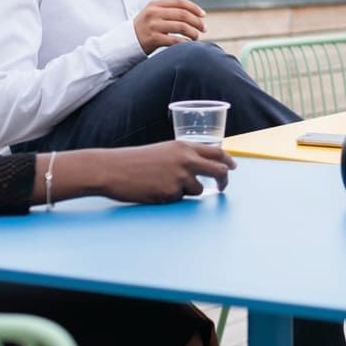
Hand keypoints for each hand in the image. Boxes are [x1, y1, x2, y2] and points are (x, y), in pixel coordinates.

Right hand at [98, 141, 235, 202]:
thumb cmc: (135, 161)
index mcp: (184, 146)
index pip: (217, 152)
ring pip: (198, 190)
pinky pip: (180, 199)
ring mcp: (180, 177)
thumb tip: (202, 167)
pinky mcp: (172, 193)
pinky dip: (171, 197)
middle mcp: (186, 160)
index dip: (228, 161)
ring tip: (163, 184)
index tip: (233, 167)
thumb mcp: (164, 151)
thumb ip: (183, 156)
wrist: (113, 169)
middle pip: (219, 171)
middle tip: (222, 187)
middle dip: (224, 181)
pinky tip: (155, 190)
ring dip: (187, 191)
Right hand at [133, 0, 206, 53]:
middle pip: (183, 14)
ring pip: (182, 27)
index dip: (194, 8)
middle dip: (197, 22)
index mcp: (155, 4)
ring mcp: (153, 26)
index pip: (180, 2)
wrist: (127, 41)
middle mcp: (154, 13)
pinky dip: (185, 42)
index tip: (203, 15)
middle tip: (204, 29)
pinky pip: (175, 40)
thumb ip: (170, 10)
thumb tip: (196, 14)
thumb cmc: (146, 27)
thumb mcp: (154, 13)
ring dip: (193, 33)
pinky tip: (189, 44)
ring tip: (196, 37)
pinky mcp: (153, 39)